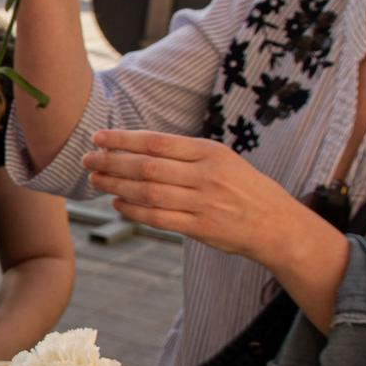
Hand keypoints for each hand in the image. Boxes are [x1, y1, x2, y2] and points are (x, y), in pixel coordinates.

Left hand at [83, 130, 326, 263]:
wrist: (277, 225)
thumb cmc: (244, 189)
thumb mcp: (222, 160)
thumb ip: (186, 155)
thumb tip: (138, 148)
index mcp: (210, 152)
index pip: (157, 142)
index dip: (123, 139)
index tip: (98, 137)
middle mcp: (206, 175)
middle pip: (148, 166)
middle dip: (112, 162)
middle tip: (88, 160)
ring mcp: (204, 203)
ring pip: (149, 193)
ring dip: (117, 186)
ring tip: (96, 180)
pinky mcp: (202, 228)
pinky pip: (159, 218)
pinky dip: (134, 211)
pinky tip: (118, 203)